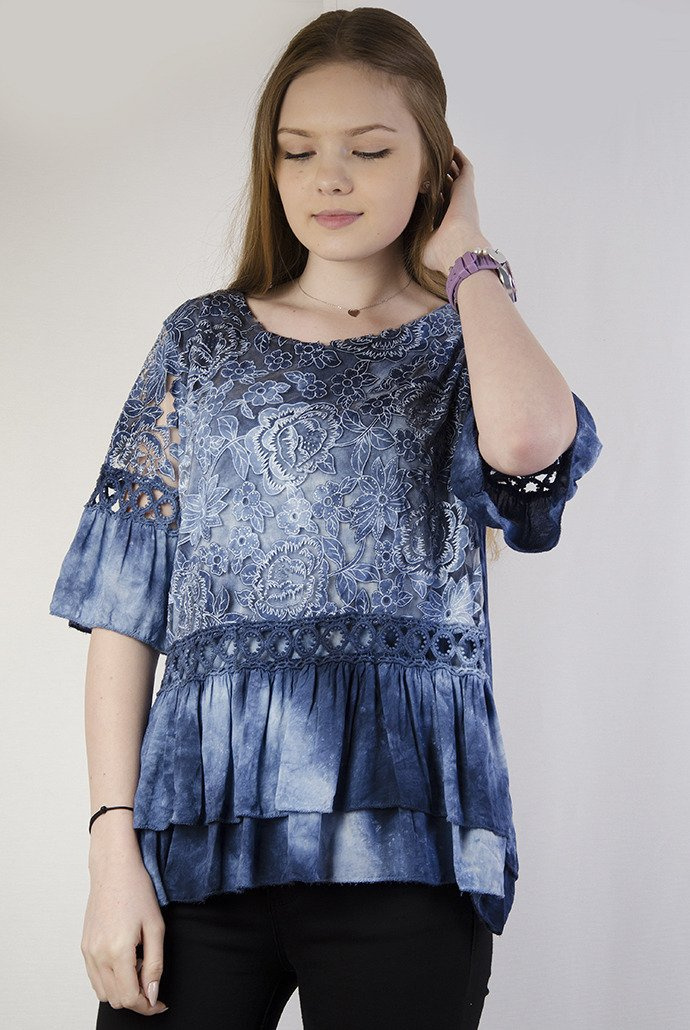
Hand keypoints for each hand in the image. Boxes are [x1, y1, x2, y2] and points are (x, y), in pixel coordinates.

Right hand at [82, 848, 168, 1014]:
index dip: (147, 1006)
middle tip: (153, 985)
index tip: (160, 1002)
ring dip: (122, 991)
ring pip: (103, 993)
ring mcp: (88, 951)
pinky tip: (125, 963)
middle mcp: (98, 955)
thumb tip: (152, 994)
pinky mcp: (84, 946)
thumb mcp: (156, 927)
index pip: (130, 998)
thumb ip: (155, 964)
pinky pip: (94, 978)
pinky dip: (110, 981)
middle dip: (137, 1000)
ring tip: (139, 969)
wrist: (114, 869)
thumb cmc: (137, 891)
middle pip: (115, 1000)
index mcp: (117, 950)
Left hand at [422, 145, 490, 274]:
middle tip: (422, 163)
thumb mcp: (421, 244)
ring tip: (433, 150)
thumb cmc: (439, 253)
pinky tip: (448, 146)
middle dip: (436, 175)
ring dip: (446, 162)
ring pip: (455, 173)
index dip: (428, 192)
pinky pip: (464, 166)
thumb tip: (398, 233)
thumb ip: (413, 236)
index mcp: (446, 220)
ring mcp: (462, 196)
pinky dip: (457, 156)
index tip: (415, 185)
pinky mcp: (467, 187)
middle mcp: (455, 206)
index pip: (438, 201)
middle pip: (446, 184)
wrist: (456, 248)